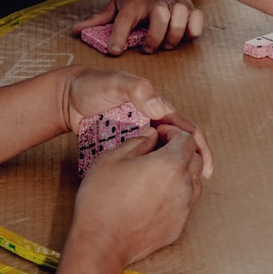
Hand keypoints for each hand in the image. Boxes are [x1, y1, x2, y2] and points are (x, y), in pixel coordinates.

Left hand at [63, 67, 212, 177]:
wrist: (68, 97)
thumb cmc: (93, 85)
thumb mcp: (116, 83)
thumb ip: (137, 89)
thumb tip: (159, 108)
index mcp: (158, 107)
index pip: (187, 128)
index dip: (199, 147)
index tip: (204, 167)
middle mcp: (154, 121)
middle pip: (180, 144)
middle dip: (192, 163)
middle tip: (196, 185)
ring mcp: (140, 135)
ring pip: (163, 154)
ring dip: (174, 170)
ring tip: (178, 190)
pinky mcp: (126, 146)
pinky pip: (144, 160)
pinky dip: (153, 172)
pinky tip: (154, 186)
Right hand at [72, 124, 203, 266]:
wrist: (101, 244)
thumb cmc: (102, 201)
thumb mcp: (111, 159)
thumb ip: (137, 142)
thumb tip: (151, 135)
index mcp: (170, 164)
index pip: (187, 139)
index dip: (173, 133)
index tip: (159, 135)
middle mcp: (184, 185)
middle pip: (195, 159)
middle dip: (180, 150)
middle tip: (159, 152)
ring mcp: (184, 208)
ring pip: (195, 182)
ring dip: (183, 173)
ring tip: (159, 174)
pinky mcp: (179, 226)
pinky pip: (186, 203)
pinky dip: (177, 194)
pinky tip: (156, 196)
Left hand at [73, 0, 203, 54]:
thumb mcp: (117, 3)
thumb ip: (100, 19)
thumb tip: (76, 31)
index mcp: (135, 1)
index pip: (125, 18)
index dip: (119, 35)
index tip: (115, 51)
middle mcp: (156, 1)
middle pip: (159, 19)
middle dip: (153, 38)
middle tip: (147, 48)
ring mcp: (176, 3)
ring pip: (179, 19)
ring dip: (173, 36)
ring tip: (165, 44)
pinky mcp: (191, 7)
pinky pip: (197, 20)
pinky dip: (193, 30)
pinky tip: (184, 35)